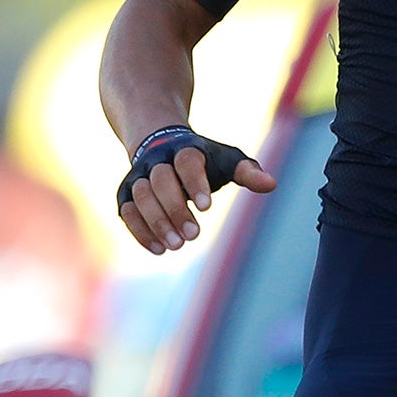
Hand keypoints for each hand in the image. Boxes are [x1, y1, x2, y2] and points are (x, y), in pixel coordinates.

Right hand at [116, 125, 278, 255]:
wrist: (163, 147)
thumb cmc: (205, 161)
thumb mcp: (227, 161)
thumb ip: (247, 172)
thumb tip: (271, 185)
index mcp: (185, 149)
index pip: (187, 162)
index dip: (195, 183)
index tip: (208, 208)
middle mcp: (157, 160)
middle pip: (160, 180)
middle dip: (176, 208)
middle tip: (194, 235)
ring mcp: (138, 176)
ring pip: (140, 197)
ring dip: (157, 222)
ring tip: (177, 245)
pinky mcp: (125, 194)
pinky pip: (126, 212)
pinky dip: (140, 231)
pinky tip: (159, 249)